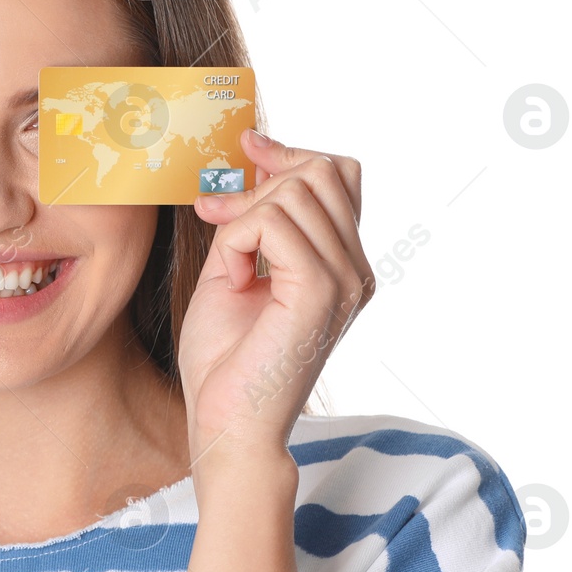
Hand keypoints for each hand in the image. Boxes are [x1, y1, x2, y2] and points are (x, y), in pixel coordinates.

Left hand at [178, 128, 373, 461]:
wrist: (226, 423)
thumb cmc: (226, 361)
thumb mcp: (235, 270)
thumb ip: (252, 222)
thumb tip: (253, 163)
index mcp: (342, 265)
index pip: (339, 176)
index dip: (291, 153)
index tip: (247, 148)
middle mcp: (354, 270)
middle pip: (323, 172)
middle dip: (261, 179)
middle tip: (216, 212)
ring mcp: (344, 280)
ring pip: (296, 190)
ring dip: (243, 215)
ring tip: (226, 262)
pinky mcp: (320, 291)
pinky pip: (272, 222)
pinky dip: (237, 238)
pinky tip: (232, 276)